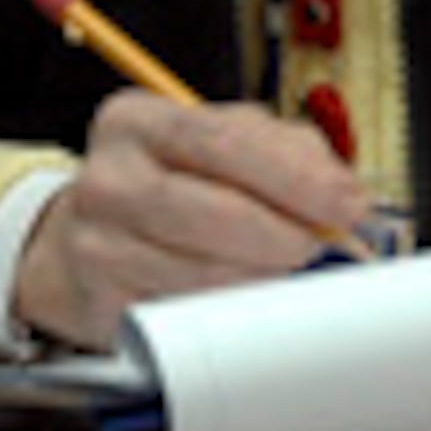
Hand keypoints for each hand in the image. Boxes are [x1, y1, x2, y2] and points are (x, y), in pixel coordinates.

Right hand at [12, 90, 368, 351]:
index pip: (224, 142)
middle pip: (218, 211)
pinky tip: (242, 290)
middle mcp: (108, 176)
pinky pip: (188, 310)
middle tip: (320, 244)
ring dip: (265, 276)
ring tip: (281, 266)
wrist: (83, 245)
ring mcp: (97, 241)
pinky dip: (229, 306)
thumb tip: (345, 193)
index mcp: (137, 120)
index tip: (347, 203)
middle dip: (288, 235)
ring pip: (208, 272)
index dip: (296, 177)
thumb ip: (285, 152)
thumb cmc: (166, 187)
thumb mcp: (217, 146)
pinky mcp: (106, 300)